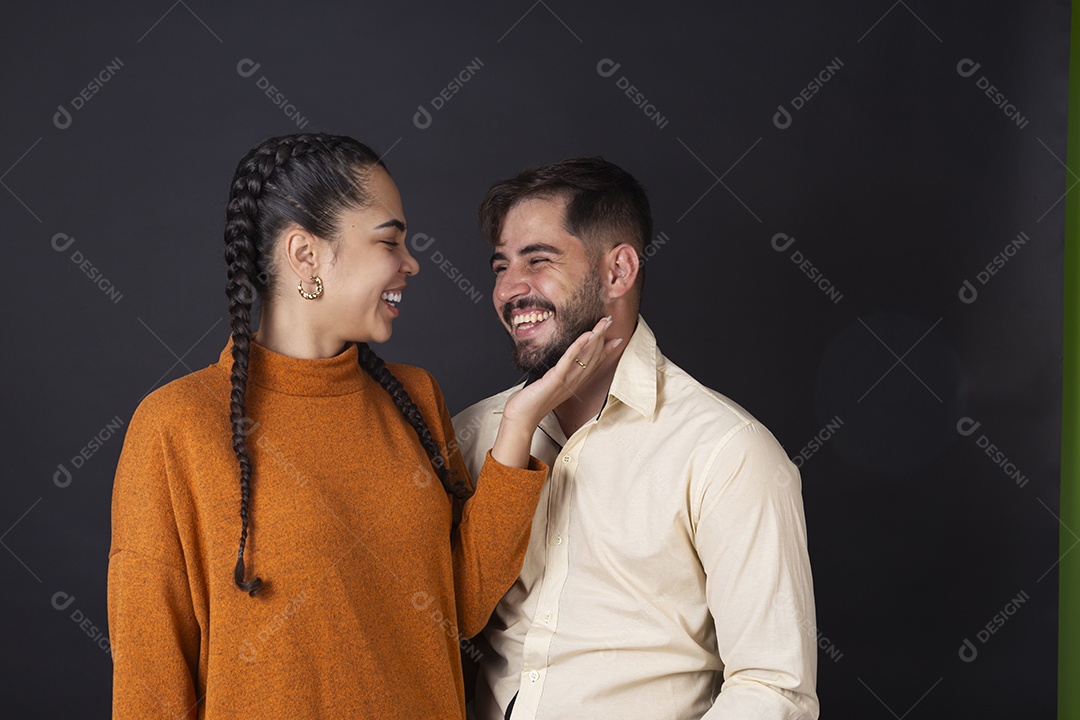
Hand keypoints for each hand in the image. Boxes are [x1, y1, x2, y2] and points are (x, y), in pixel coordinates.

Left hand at [491, 316, 620, 467]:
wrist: (522, 417)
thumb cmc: (531, 402)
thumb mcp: (549, 385)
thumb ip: (558, 375)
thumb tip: (560, 366)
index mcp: (574, 383)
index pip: (594, 364)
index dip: (606, 351)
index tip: (616, 339)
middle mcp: (574, 382)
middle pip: (593, 357)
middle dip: (603, 337)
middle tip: (610, 321)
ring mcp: (567, 381)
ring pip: (586, 356)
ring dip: (596, 337)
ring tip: (603, 323)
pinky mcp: (556, 379)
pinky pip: (570, 360)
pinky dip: (579, 346)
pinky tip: (586, 335)